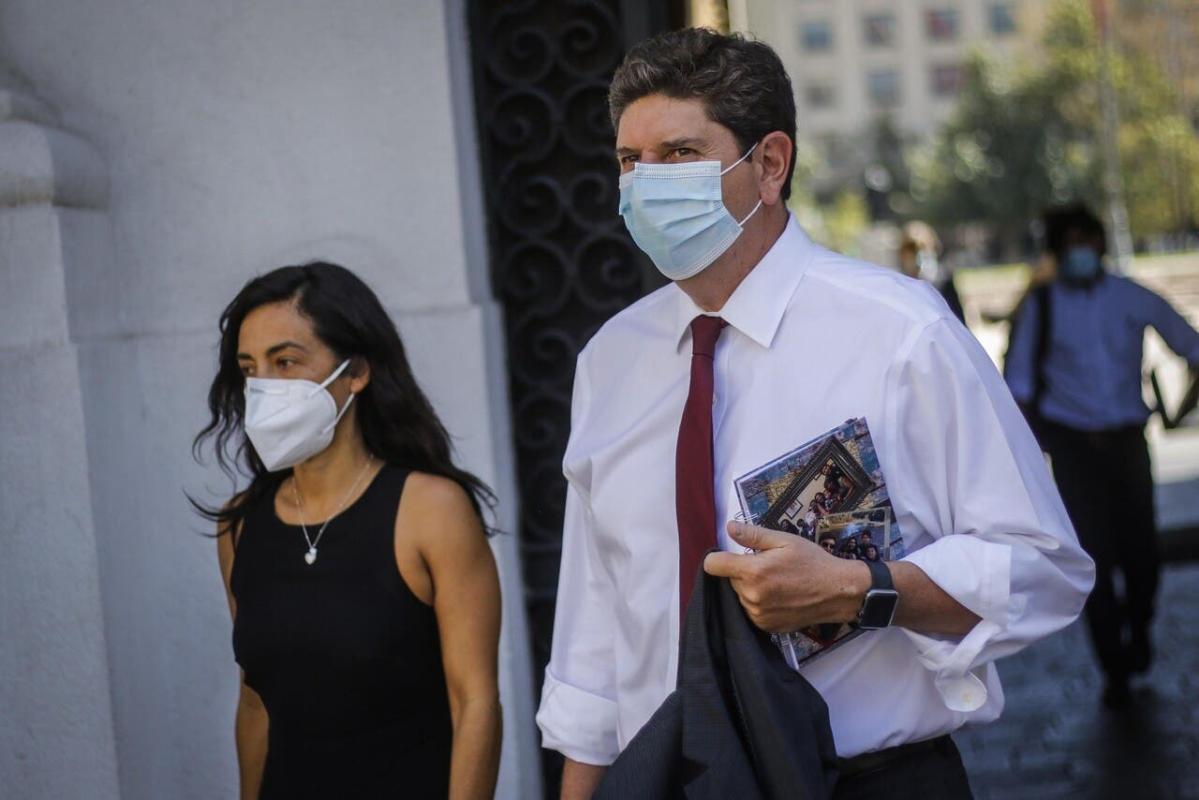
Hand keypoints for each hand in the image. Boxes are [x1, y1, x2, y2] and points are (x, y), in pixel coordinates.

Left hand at [703, 521, 869, 632]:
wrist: (837, 592)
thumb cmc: (812, 562)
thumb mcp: (785, 541)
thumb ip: (753, 535)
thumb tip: (729, 527)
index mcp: (753, 572)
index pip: (713, 565)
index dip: (718, 557)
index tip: (731, 555)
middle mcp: (751, 596)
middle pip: (729, 579)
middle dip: (742, 571)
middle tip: (768, 567)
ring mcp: (757, 614)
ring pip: (740, 596)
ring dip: (750, 588)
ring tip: (776, 582)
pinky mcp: (765, 626)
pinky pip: (751, 611)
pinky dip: (759, 603)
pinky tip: (779, 597)